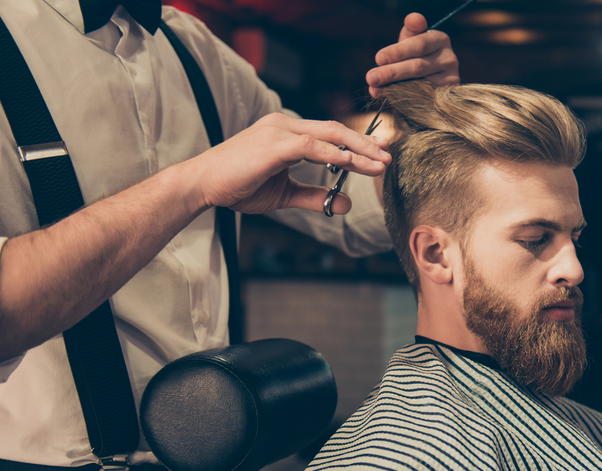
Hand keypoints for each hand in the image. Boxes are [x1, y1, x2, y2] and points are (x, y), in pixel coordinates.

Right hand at [183, 113, 389, 214]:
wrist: (202, 186)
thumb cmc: (237, 186)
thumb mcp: (284, 194)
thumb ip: (314, 196)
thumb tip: (346, 204)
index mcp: (286, 132)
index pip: (329, 133)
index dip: (356, 144)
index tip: (379, 155)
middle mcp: (284, 124)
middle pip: (334, 129)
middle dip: (365, 144)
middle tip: (389, 156)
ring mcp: (279, 131)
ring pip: (328, 135)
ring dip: (357, 151)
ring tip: (379, 163)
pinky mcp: (273, 144)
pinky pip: (311, 146)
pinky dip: (334, 155)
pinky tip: (351, 165)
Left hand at [366, 12, 459, 96]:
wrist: (434, 77)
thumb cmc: (416, 54)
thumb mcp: (410, 40)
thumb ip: (405, 35)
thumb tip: (404, 29)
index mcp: (439, 39)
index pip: (418, 44)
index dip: (398, 51)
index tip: (379, 58)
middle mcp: (449, 58)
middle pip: (417, 66)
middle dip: (391, 72)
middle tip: (371, 77)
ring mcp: (451, 77)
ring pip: (420, 84)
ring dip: (395, 87)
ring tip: (374, 87)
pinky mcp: (448, 95)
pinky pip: (425, 98)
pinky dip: (405, 98)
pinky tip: (389, 97)